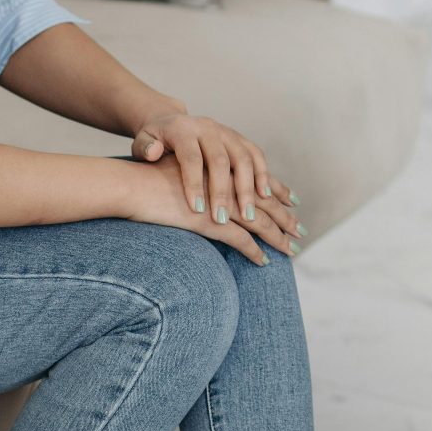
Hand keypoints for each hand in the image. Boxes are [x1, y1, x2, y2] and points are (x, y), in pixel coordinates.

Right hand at [121, 151, 300, 265]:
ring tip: (291, 249)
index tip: (292, 202)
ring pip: (258, 222)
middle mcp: (225, 183)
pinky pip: (239, 239)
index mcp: (221, 169)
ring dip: (277, 237)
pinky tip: (263, 261)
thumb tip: (208, 193)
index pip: (257, 181)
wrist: (131, 184)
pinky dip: (253, 251)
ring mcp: (219, 203)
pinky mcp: (209, 222)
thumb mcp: (180, 174)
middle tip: (300, 230)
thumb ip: (198, 181)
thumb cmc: (148, 180)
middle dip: (284, 217)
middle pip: (264, 202)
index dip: (276, 191)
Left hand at [130, 111, 299, 225]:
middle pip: (221, 159)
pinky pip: (256, 155)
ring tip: (249, 215)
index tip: (196, 210)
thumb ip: (145, 148)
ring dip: (248, 187)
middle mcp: (208, 127)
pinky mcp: (239, 138)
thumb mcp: (141, 143)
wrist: (169, 122)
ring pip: (244, 157)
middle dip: (224, 191)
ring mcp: (227, 131)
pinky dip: (264, 175)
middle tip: (223, 219)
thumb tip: (154, 152)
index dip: (194, 183)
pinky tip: (266, 196)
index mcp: (183, 129)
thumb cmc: (153, 141)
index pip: (191, 157)